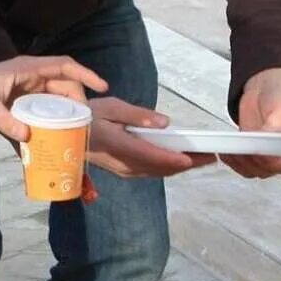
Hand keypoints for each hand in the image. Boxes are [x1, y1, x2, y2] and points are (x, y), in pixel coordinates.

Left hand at [0, 56, 107, 140]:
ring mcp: (26, 93)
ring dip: (65, 118)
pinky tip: (52, 145)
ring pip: (55, 104)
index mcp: (27, 70)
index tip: (103, 87)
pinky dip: (47, 129)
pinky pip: (40, 117)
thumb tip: (28, 136)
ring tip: (75, 136)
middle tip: (85, 125)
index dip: (86, 74)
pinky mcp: (20, 107)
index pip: (64, 66)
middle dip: (78, 104)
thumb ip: (5, 120)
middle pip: (65, 88)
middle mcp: (31, 79)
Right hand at [86, 97, 215, 178]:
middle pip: (162, 168)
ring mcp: (126, 171)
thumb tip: (165, 122)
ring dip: (182, 167)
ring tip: (203, 157)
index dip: (178, 160)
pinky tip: (182, 160)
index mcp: (121, 147)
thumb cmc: (89, 117)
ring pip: (159, 172)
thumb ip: (138, 115)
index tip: (198, 157)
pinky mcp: (126, 172)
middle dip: (188, 164)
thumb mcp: (112, 107)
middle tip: (211, 155)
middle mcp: (125, 165)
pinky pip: (152, 172)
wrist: (68, 136)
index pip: (154, 158)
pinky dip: (170, 167)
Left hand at [224, 67, 280, 178]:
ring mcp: (268, 159)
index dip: (269, 161)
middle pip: (267, 170)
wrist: (264, 92)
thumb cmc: (278, 99)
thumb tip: (265, 146)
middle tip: (239, 146)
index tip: (255, 149)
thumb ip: (276, 129)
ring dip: (239, 163)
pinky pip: (243, 167)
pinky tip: (226, 152)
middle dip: (250, 160)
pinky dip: (233, 162)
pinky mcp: (253, 157)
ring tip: (230, 149)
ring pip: (253, 171)